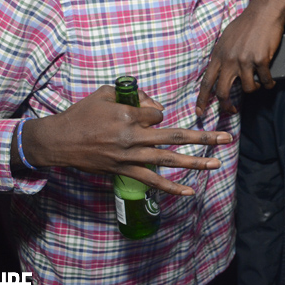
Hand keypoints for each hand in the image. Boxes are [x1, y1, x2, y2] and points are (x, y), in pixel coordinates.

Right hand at [13, 86, 230, 194]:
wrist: (59, 141)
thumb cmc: (82, 114)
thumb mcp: (106, 93)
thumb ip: (135, 95)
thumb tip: (157, 108)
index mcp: (128, 115)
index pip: (158, 113)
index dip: (155, 112)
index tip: (145, 113)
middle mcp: (133, 137)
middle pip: (175, 136)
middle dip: (203, 137)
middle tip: (226, 138)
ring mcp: (130, 156)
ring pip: (169, 159)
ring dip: (196, 162)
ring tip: (217, 163)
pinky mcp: (125, 171)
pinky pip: (152, 181)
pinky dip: (171, 187)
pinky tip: (189, 191)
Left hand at [196, 0, 284, 114]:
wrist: (265, 10)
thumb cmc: (247, 23)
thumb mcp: (227, 38)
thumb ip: (223, 55)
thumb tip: (221, 71)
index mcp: (218, 54)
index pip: (206, 82)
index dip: (202, 100)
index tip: (199, 113)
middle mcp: (229, 59)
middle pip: (223, 91)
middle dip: (227, 105)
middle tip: (232, 109)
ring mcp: (245, 60)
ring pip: (248, 88)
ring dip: (254, 89)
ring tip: (259, 83)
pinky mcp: (261, 59)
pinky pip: (265, 80)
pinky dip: (268, 83)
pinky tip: (270, 81)